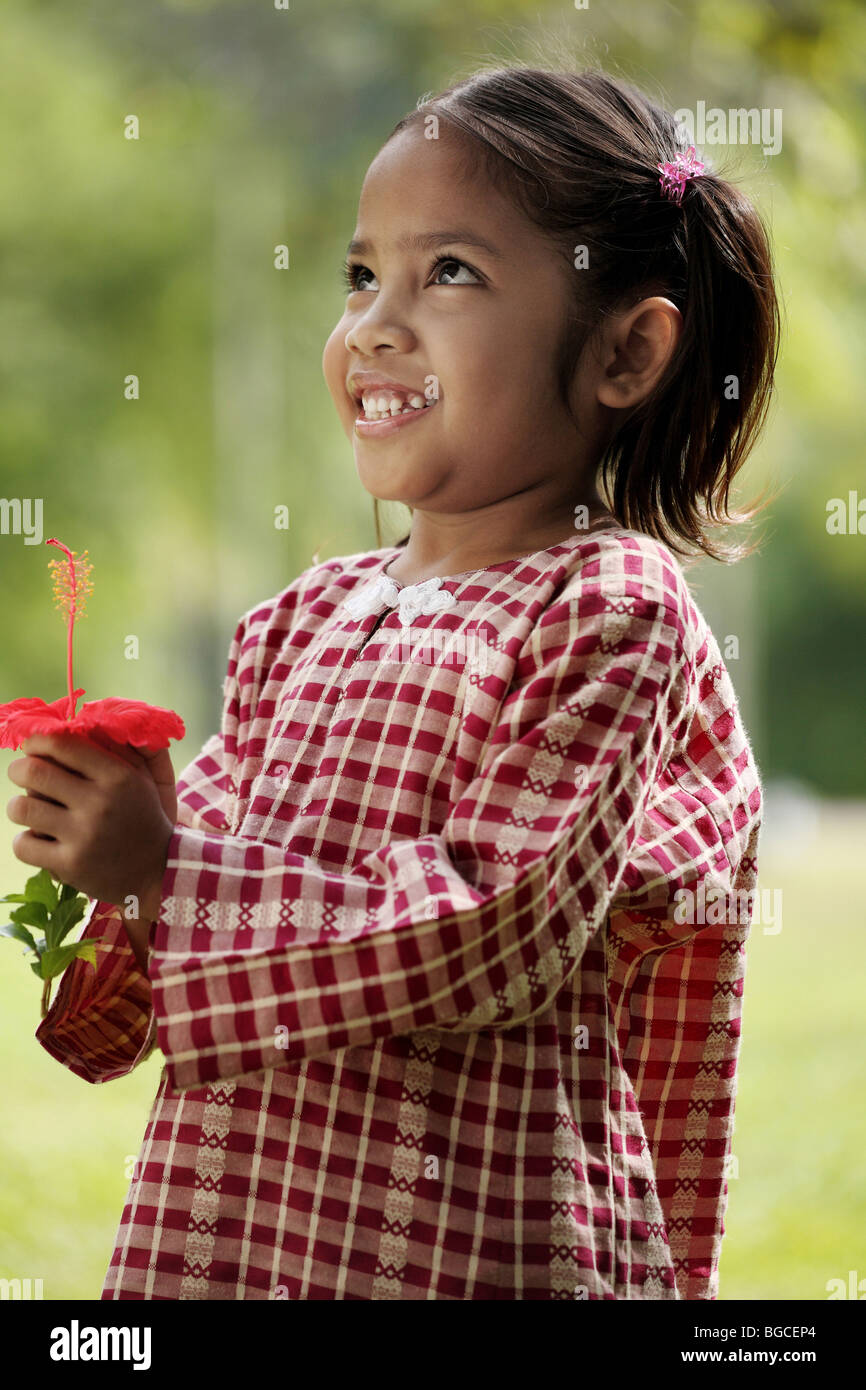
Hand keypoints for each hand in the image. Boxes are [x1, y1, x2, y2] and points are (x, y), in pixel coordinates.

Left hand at [5, 731, 175, 920]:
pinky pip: (23, 845)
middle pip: (32, 772)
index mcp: (117, 776)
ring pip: (22, 808)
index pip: (61, 745)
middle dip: (18, 769)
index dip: (37, 741)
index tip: (33, 747)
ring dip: (19, 807)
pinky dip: (25, 841)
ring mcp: (83, 836)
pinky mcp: (70, 865)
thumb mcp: (140, 779)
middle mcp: (100, 803)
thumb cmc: (141, 818)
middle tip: (21, 773)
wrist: (157, 871)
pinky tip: (39, 840)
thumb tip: (73, 722)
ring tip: (29, 810)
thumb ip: (111, 750)